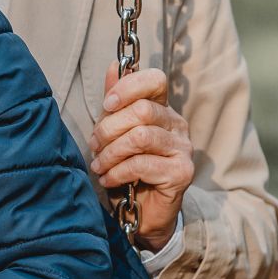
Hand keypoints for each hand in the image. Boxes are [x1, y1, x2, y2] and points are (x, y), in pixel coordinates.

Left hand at [88, 62, 193, 250]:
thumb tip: (112, 66)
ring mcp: (182, 149)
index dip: (128, 87)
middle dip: (109, 128)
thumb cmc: (128, 168)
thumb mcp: (116, 132)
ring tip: (98, 165)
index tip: (107, 105)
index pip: (155, 80)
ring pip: (140, 137)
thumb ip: (116, 101)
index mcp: (162, 110)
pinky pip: (142, 164)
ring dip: (111, 152)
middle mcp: (177, 126)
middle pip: (143, 111)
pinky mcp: (181, 173)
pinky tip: (109, 179)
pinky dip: (118, 172)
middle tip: (94, 146)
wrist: (143, 212)